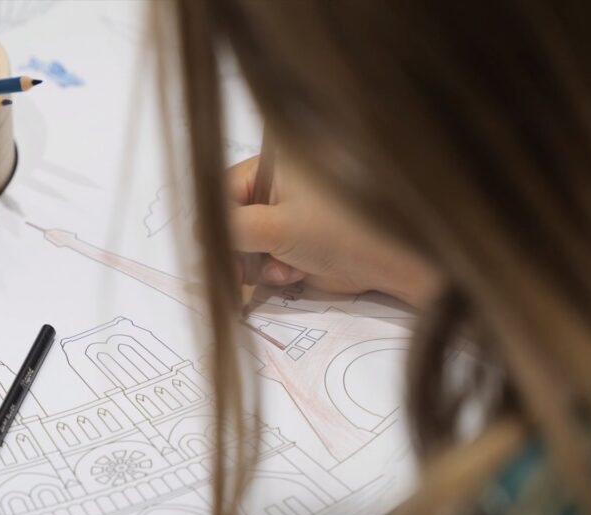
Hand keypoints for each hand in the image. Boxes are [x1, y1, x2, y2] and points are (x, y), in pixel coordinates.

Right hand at [228, 155, 440, 307]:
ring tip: (282, 270)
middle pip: (233, 217)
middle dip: (237, 249)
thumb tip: (199, 234)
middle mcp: (279, 181)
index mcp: (274, 162)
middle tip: (237, 276)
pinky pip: (267, 256)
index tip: (210, 253)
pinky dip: (274, 269)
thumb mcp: (275, 226)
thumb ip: (230, 227)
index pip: (224, 189)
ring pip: (248, 242)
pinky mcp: (297, 238)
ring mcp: (288, 211)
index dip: (215, 223)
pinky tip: (293, 273)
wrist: (392, 262)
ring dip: (258, 263)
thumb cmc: (341, 230)